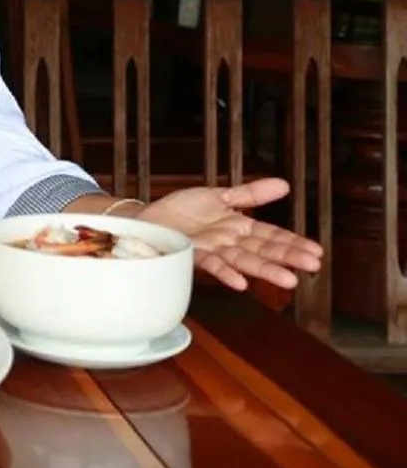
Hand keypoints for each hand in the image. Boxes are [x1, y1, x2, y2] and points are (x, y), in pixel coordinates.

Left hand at [135, 177, 322, 290]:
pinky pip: (211, 264)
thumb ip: (252, 193)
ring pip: (243, 260)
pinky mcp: (192, 253)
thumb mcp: (220, 195)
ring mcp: (212, 249)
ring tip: (289, 280)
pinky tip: (241, 283)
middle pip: (262, 249)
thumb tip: (285, 184)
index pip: (272, 235)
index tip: (317, 251)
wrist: (151, 217)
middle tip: (313, 265)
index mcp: (238, 227)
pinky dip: (226, 273)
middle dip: (288, 257)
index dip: (293, 242)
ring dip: (265, 270)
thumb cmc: (183, 210)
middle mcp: (229, 241)